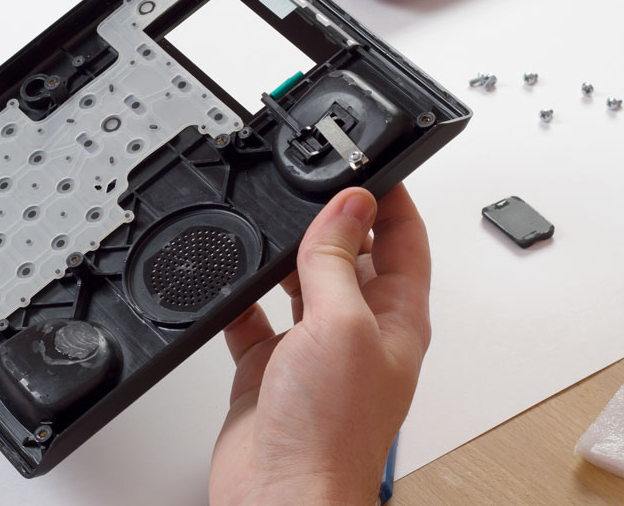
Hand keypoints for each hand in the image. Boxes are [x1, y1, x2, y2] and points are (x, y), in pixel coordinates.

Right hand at [209, 185, 430, 505]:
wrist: (279, 496)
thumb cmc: (329, 432)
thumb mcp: (341, 325)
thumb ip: (340, 261)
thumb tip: (348, 204)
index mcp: (396, 320)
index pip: (405, 242)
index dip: (392, 200)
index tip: (372, 165)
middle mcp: (357, 331)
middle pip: (353, 257)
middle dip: (334, 220)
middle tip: (310, 184)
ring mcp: (312, 348)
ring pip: (303, 282)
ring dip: (289, 254)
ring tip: (271, 222)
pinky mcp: (269, 366)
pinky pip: (254, 318)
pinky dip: (243, 298)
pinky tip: (232, 281)